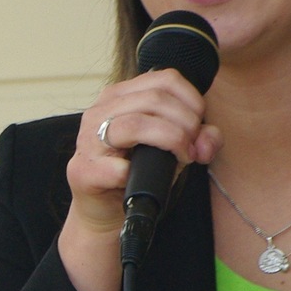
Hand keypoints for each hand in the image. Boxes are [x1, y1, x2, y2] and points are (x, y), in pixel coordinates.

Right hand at [56, 68, 220, 290]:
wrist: (104, 211)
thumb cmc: (137, 173)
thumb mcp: (173, 149)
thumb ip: (198, 138)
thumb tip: (207, 141)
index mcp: (119, 97)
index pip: (165, 79)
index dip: (193, 100)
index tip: (199, 126)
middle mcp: (100, 111)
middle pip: (155, 99)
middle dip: (186, 124)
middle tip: (192, 149)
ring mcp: (87, 140)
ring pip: (136, 124)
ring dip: (170, 141)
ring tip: (181, 158)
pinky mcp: (83, 171)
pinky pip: (118, 168)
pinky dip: (139, 173)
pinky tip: (144, 178)